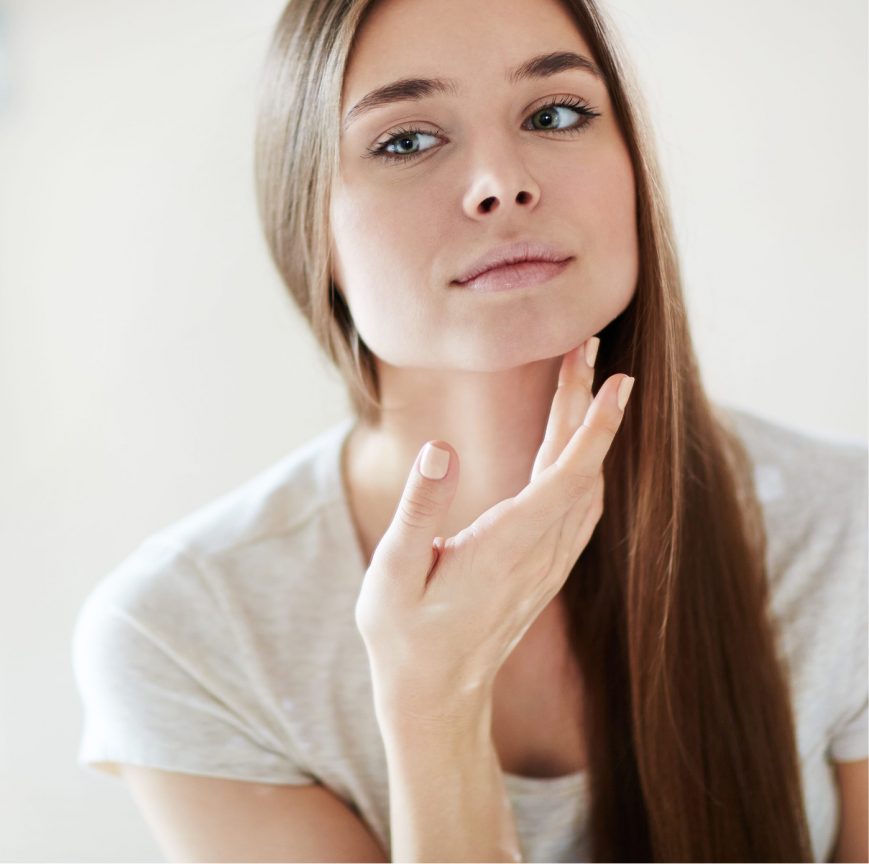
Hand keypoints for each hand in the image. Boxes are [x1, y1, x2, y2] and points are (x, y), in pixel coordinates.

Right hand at [353, 338, 634, 726]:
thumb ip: (417, 510)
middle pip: (579, 469)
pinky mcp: (543, 569)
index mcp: (505, 547)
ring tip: (582, 380)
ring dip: (587, 431)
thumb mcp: (393, 574)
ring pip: (583, 486)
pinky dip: (582, 463)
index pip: (564, 477)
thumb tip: (441, 449)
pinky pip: (577, 507)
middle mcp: (539, 553)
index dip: (594, 428)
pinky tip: (575, 444)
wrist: (435, 696)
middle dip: (588, 406)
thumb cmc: (403, 635)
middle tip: (590, 349)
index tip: (617, 382)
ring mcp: (547, 564)